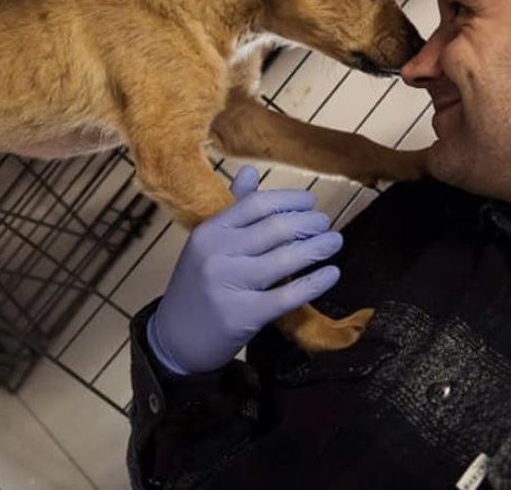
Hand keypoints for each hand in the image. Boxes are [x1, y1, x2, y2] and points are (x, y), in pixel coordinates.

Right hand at [146, 166, 342, 374]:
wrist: (175, 339)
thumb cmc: (197, 286)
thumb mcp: (207, 244)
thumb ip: (232, 210)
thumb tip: (251, 172)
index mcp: (209, 231)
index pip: (257, 204)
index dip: (289, 199)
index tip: (310, 202)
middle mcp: (217, 254)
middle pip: (276, 228)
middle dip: (309, 222)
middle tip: (325, 223)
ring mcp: (229, 285)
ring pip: (286, 258)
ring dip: (318, 247)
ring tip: (334, 242)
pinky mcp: (244, 315)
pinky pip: (289, 294)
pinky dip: (316, 282)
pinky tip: (331, 274)